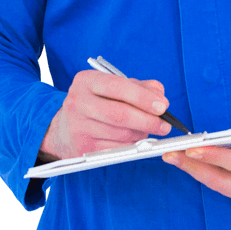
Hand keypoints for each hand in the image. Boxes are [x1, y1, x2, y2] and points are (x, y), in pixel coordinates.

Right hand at [39, 70, 171, 160]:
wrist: (65, 127)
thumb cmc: (97, 102)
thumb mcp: (114, 87)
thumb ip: (140, 87)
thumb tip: (161, 97)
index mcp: (86, 81)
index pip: (118, 86)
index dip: (143, 97)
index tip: (163, 106)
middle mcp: (78, 102)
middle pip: (119, 114)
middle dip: (148, 120)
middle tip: (165, 124)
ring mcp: (79, 127)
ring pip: (121, 134)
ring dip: (142, 134)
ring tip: (148, 129)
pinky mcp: (83, 148)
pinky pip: (117, 148)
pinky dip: (133, 145)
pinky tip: (136, 139)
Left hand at [161, 112, 230, 211]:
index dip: (214, 155)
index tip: (192, 147)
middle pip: (222, 181)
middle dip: (193, 166)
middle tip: (170, 153)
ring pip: (220, 187)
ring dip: (196, 171)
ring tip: (174, 157)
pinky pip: (226, 188)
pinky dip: (209, 175)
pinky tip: (193, 163)